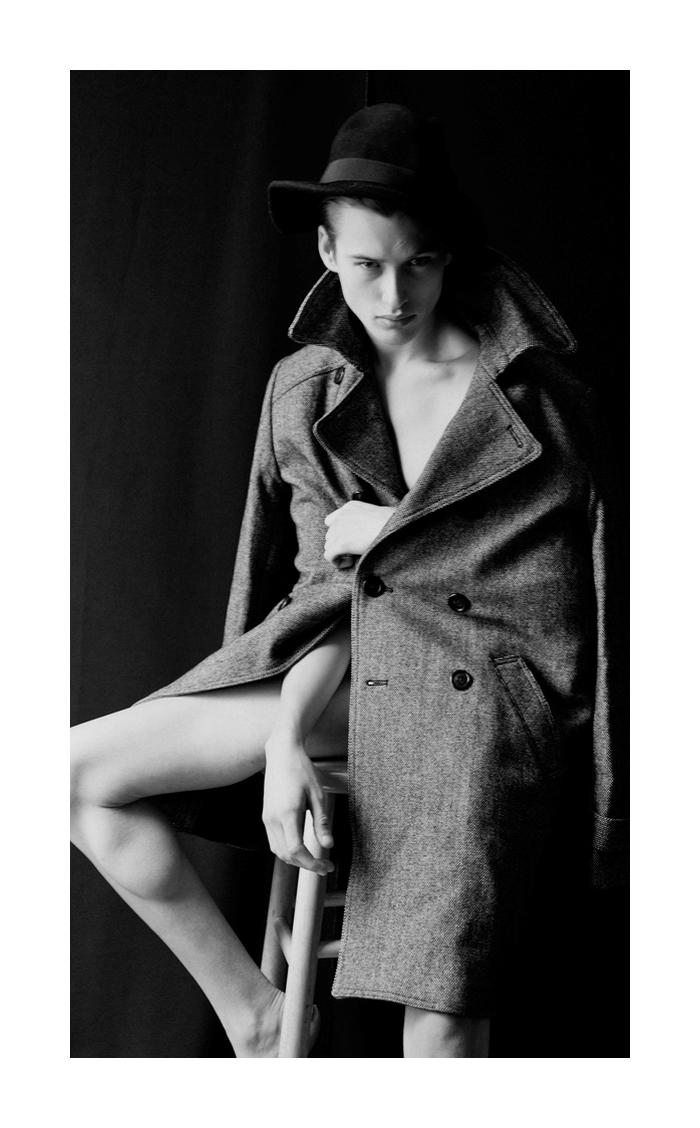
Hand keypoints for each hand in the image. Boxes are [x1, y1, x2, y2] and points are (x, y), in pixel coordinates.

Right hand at [262, 728, 333, 874]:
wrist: (282, 753)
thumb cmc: (301, 769)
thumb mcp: (318, 795)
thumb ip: (321, 823)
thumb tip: (328, 845)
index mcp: (287, 813)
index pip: (296, 850)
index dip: (311, 864)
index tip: (326, 866)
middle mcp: (272, 819)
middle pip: (286, 855)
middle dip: (305, 865)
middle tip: (325, 867)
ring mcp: (266, 818)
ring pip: (278, 851)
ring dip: (295, 860)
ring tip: (314, 860)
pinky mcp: (265, 816)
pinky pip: (274, 841)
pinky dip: (286, 851)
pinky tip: (300, 848)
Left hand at [323, 501, 395, 566]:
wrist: (395, 529)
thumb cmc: (394, 523)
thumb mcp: (377, 513)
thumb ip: (365, 519)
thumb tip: (365, 531)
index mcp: (350, 507)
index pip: (332, 520)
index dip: (339, 532)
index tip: (350, 540)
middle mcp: (342, 516)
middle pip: (330, 534)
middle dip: (339, 544)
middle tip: (353, 551)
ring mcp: (339, 529)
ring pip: (329, 545)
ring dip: (339, 553)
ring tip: (352, 558)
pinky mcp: (341, 543)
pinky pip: (329, 556)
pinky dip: (337, 562)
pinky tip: (349, 563)